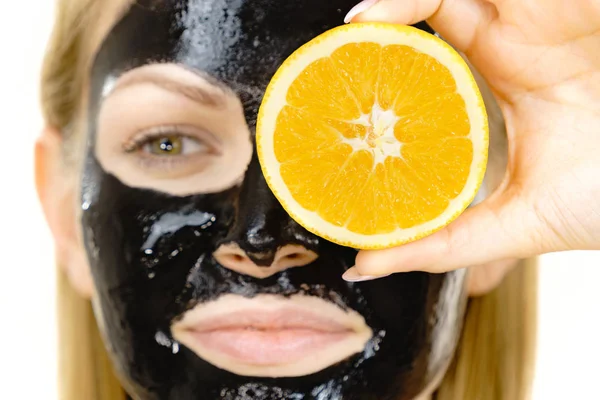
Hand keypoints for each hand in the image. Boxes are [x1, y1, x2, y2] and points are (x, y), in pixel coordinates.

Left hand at [342, 0, 599, 280]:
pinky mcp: (551, 0)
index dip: (375, 74)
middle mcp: (508, 49)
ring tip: (351, 28)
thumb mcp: (515, 223)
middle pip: (423, 21)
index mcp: (495, 92)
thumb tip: (366, 264)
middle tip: (329, 58)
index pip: (420, 69)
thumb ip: (443, 242)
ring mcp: (529, 19)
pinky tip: (376, 17)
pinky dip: (416, 1)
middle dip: (374, 34)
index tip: (330, 98)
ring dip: (393, 7)